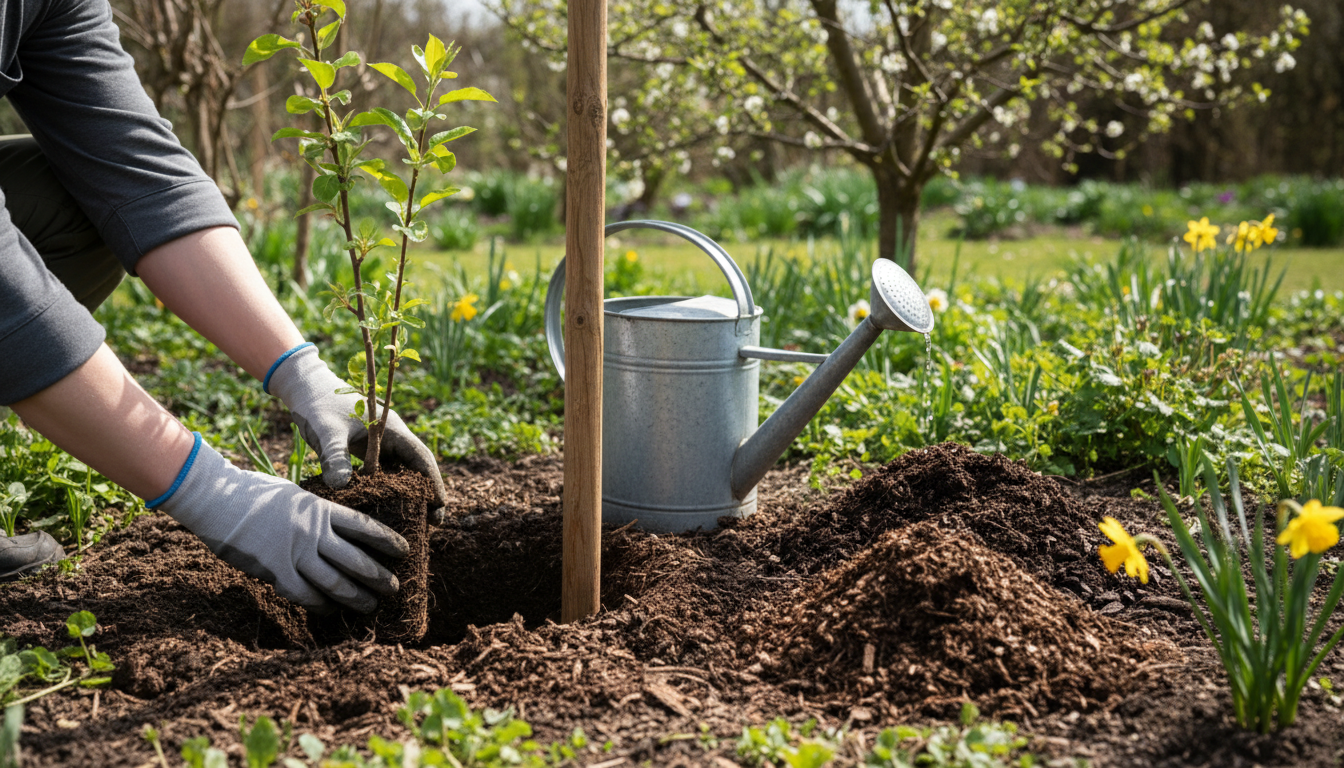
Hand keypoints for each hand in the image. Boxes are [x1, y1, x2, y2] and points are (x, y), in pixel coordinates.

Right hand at [155, 436, 406, 612]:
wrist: (219, 500)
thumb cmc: (256, 494)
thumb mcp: (296, 495)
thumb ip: (317, 513)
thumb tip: (337, 528)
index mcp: (321, 510)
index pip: (364, 526)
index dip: (387, 540)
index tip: (405, 550)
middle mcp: (313, 533)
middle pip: (356, 560)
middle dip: (379, 576)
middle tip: (394, 588)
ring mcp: (294, 553)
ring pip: (335, 582)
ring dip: (356, 597)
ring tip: (370, 605)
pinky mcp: (275, 571)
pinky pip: (305, 594)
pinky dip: (320, 605)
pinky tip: (330, 610)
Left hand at [266, 344, 447, 522]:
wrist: (306, 389)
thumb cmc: (318, 404)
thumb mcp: (326, 431)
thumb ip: (335, 457)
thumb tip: (340, 487)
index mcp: (391, 429)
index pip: (421, 457)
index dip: (434, 482)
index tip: (441, 507)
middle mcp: (392, 438)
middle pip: (418, 468)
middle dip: (427, 494)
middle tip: (432, 524)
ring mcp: (381, 445)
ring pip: (403, 473)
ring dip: (411, 495)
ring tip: (416, 522)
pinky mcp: (368, 452)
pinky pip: (385, 474)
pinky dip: (390, 491)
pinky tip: (388, 510)